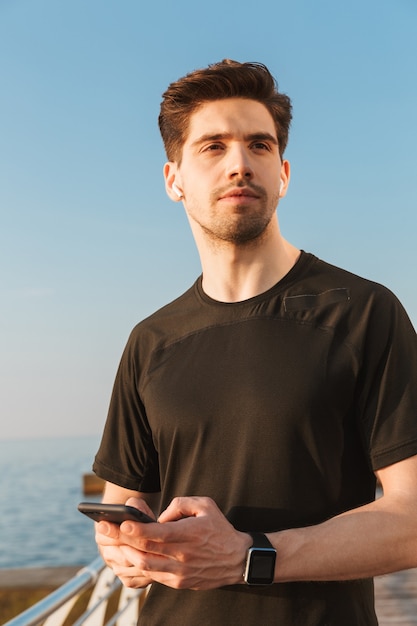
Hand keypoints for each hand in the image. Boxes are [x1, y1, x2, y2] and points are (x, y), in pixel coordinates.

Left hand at [99, 496, 251, 589]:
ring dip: (125, 555)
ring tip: (111, 543)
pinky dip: (137, 566)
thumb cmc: (220, 529)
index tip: (121, 522)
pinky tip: (127, 556)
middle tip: (103, 528)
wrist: (238, 560)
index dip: (137, 529)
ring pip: (145, 566)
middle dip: (121, 539)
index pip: (157, 534)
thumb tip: (160, 515)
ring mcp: (179, 572)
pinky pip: (152, 575)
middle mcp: (182, 556)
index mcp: (189, 534)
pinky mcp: (178, 583)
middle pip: (145, 550)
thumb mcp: (205, 505)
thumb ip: (180, 504)